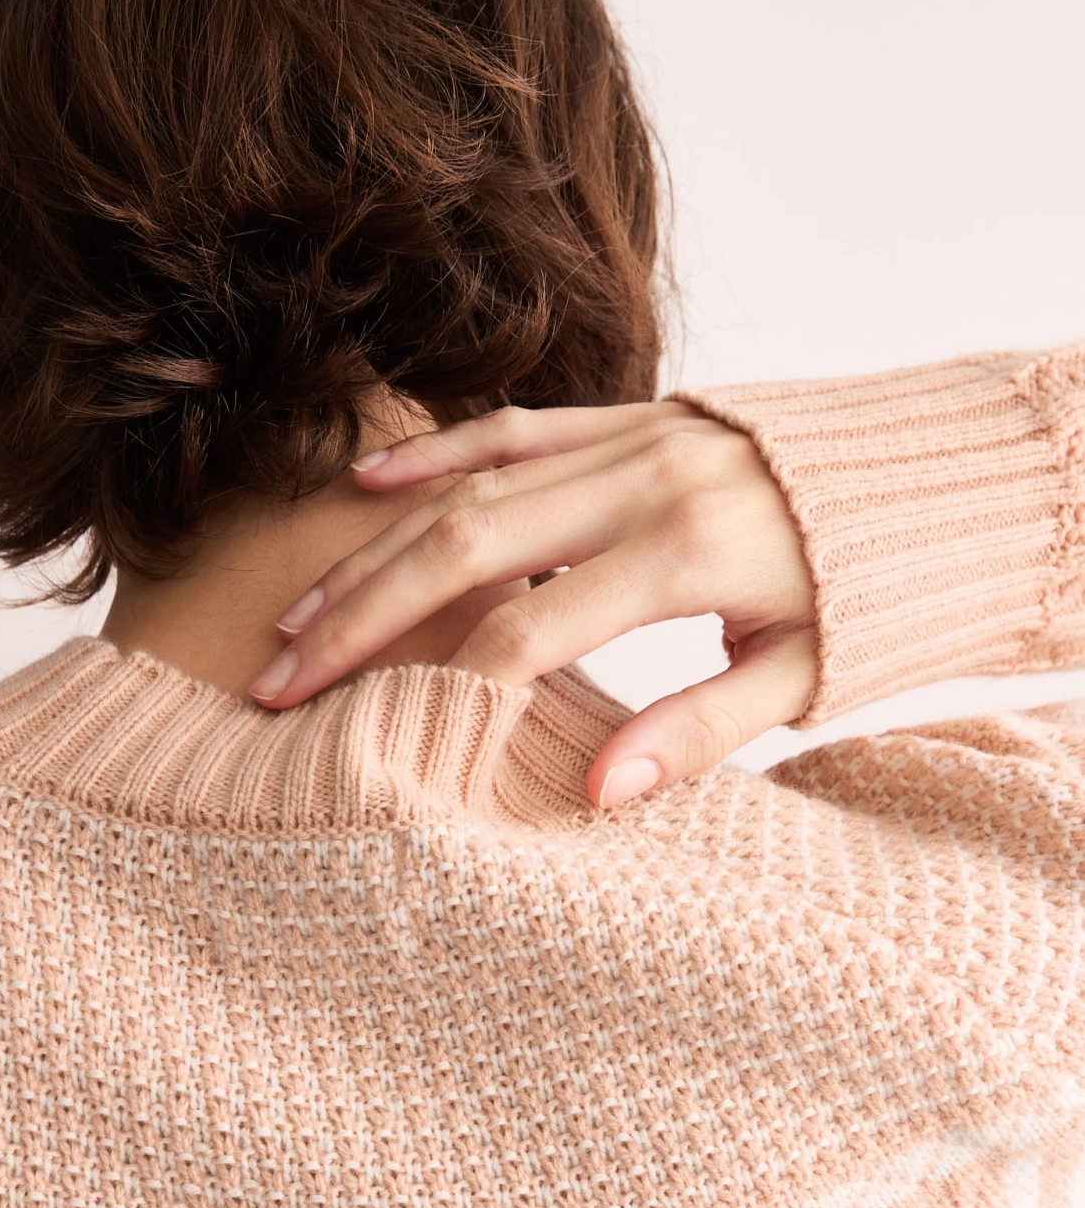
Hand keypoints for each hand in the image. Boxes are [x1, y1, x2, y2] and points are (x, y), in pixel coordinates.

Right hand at [248, 402, 818, 807]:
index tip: (366, 733)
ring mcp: (631, 437)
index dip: (441, 685)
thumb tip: (598, 793)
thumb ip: (698, 730)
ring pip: (471, 489)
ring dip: (374, 551)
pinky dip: (433, 453)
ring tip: (297, 613)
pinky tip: (361, 486)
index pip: (528, 630)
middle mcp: (644, 481)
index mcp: (686, 555)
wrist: (927, 477)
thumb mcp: (800, 678)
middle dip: (362, 617)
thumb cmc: (864, 595)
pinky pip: (513, 426)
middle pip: (466, 550)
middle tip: (280, 675)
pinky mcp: (628, 414)